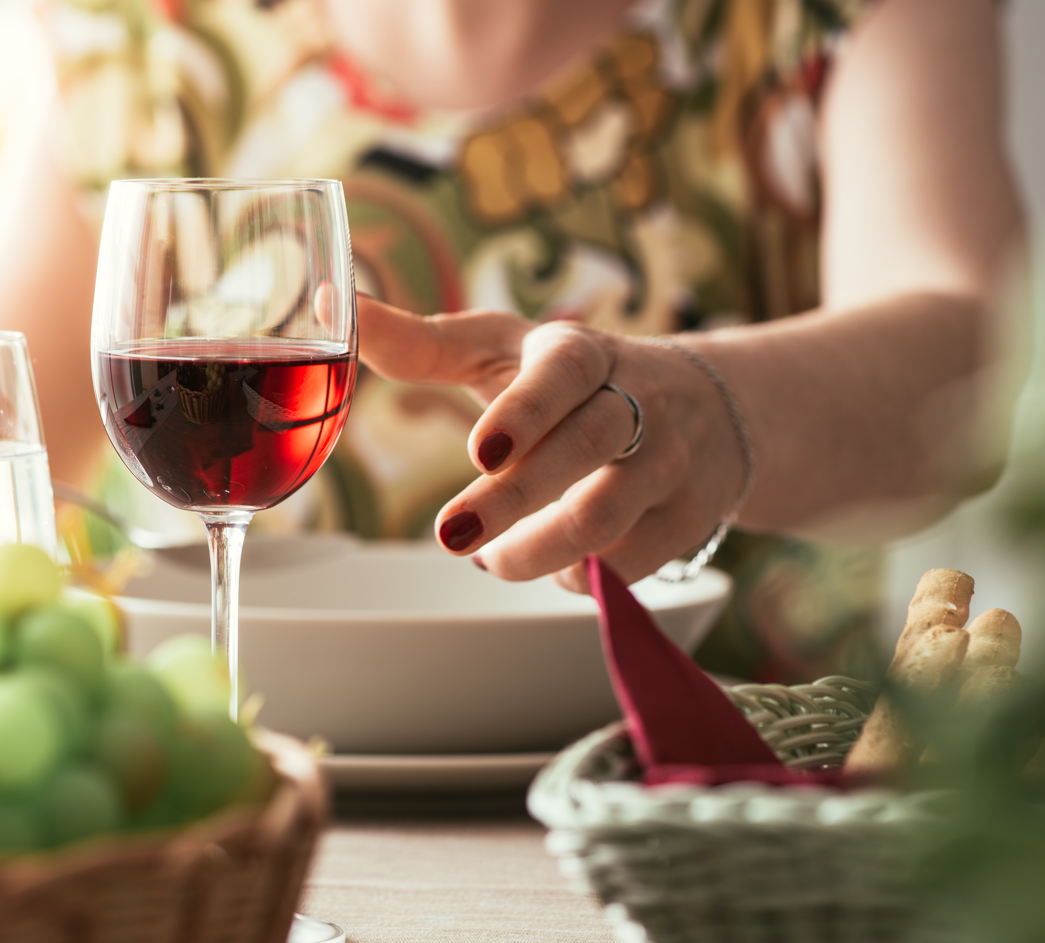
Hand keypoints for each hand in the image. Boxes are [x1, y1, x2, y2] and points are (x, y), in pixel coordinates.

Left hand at [358, 294, 745, 591]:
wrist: (709, 411)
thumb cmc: (571, 381)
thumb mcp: (504, 350)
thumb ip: (423, 342)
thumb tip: (336, 304)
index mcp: (582, 354)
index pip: (563, 376)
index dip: (525, 412)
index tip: (480, 452)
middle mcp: (638, 402)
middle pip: (583, 452)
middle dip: (514, 501)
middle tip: (450, 536)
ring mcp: (671, 463)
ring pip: (606, 519)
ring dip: (537, 552)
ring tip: (491, 556)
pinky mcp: (688, 519)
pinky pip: (628, 565)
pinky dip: (575, 576)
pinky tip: (549, 563)